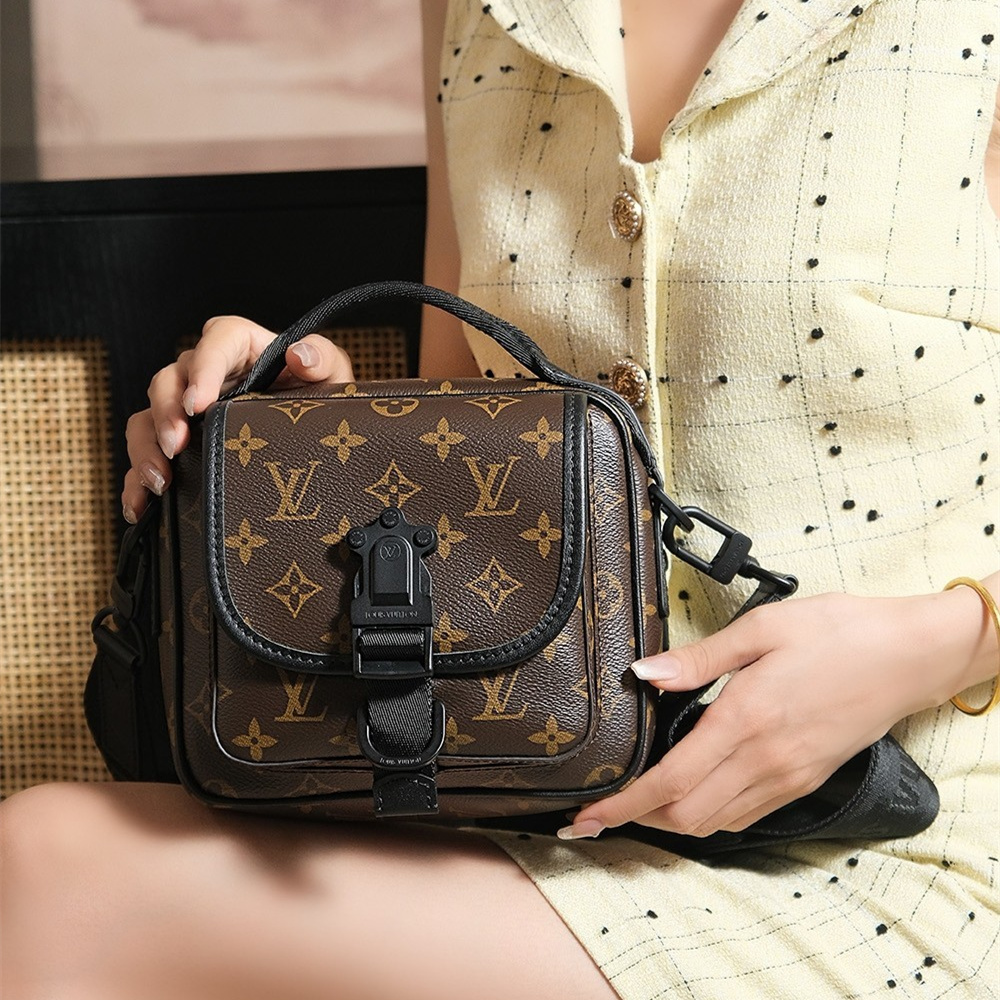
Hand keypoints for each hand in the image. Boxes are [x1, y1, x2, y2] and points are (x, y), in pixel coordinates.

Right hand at [122, 316, 353, 522]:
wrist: (319, 440)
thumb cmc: (320, 400)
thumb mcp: (332, 377)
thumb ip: (322, 359)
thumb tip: (299, 355)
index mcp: (243, 349)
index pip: (217, 339)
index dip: (203, 368)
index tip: (199, 402)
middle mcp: (207, 375)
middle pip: (169, 380)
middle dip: (166, 413)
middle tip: (178, 445)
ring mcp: (188, 412)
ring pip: (147, 418)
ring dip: (146, 447)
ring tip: (160, 480)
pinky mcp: (179, 445)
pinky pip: (144, 458)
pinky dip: (136, 483)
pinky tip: (141, 507)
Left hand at [559, 589, 984, 840]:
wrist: (909, 654)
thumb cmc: (838, 632)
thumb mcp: (762, 628)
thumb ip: (698, 658)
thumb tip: (644, 675)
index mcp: (745, 719)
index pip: (668, 781)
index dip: (622, 805)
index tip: (587, 816)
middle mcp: (764, 759)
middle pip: (685, 815)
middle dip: (638, 817)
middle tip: (604, 803)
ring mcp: (787, 776)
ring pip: (714, 822)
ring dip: (671, 818)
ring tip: (641, 798)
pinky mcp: (805, 779)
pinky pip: (746, 815)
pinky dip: (709, 813)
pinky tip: (694, 790)